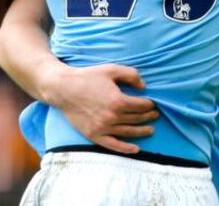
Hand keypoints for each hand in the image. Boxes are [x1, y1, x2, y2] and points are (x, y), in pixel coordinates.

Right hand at [41, 63, 158, 153]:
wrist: (63, 89)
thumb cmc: (87, 77)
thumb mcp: (111, 69)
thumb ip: (131, 74)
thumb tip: (143, 86)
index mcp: (117, 101)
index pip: (141, 106)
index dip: (149, 105)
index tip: (152, 103)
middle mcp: (112, 117)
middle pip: (136, 119)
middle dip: (148, 117)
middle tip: (155, 115)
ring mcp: (102, 128)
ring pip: (128, 132)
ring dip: (142, 131)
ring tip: (151, 129)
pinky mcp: (94, 135)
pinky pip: (113, 145)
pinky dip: (125, 148)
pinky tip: (136, 149)